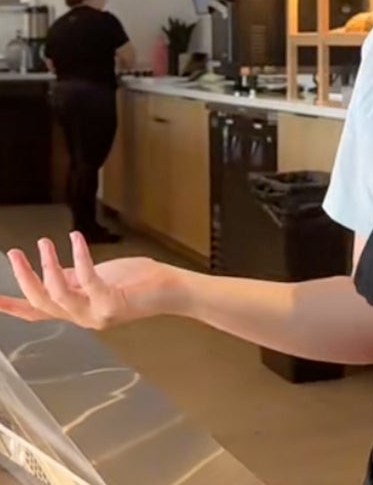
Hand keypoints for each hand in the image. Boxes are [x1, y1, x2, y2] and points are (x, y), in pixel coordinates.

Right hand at [0, 232, 178, 328]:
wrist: (173, 289)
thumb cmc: (139, 282)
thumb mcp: (98, 279)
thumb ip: (73, 280)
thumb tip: (51, 271)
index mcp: (77, 311)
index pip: (37, 313)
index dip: (12, 306)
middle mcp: (83, 317)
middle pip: (40, 302)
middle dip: (24, 277)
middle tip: (14, 253)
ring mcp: (96, 314)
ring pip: (57, 294)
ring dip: (47, 265)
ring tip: (43, 242)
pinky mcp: (111, 303)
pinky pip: (86, 278)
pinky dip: (78, 256)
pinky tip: (75, 238)